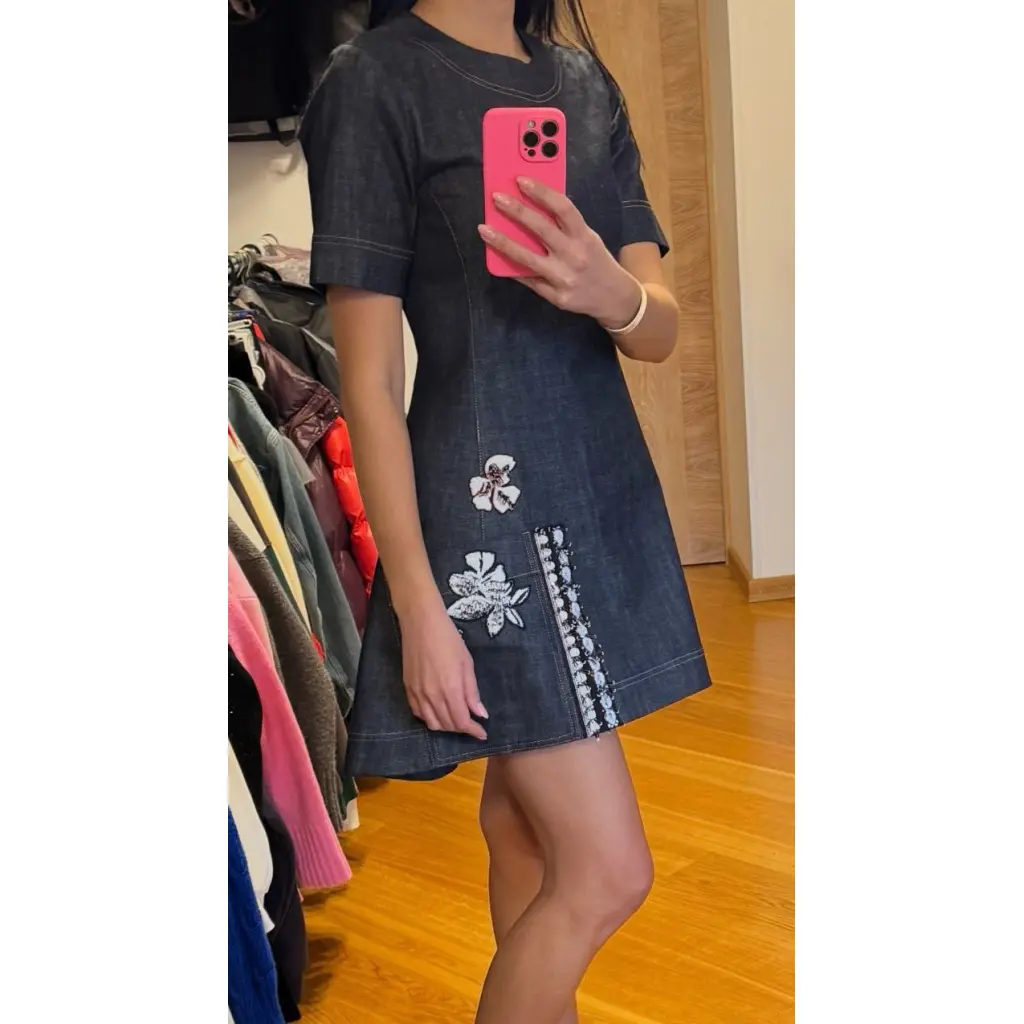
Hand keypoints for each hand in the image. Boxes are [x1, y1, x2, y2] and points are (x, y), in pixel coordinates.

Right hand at [397, 598, 487, 739]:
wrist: (421, 624)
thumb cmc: (449, 640)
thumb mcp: (467, 664)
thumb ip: (472, 692)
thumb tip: (480, 714)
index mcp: (450, 690)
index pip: (462, 721)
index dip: (473, 731)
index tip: (482, 733)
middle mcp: (432, 696)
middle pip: (447, 725)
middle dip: (461, 728)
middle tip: (472, 723)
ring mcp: (417, 694)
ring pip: (432, 723)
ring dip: (446, 725)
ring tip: (456, 719)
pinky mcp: (408, 689)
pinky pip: (418, 713)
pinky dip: (430, 718)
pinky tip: (438, 711)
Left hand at [478, 176, 642, 329]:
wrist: (613, 298)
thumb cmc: (596, 261)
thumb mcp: (588, 238)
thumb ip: (565, 226)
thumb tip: (533, 206)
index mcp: (584, 237)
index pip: (563, 208)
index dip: (541, 192)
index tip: (520, 180)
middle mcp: (574, 256)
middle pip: (541, 229)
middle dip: (517, 211)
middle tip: (496, 198)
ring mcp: (564, 278)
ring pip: (527, 258)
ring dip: (503, 242)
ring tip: (484, 229)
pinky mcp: (556, 297)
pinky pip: (529, 280)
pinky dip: (512, 268)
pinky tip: (496, 257)